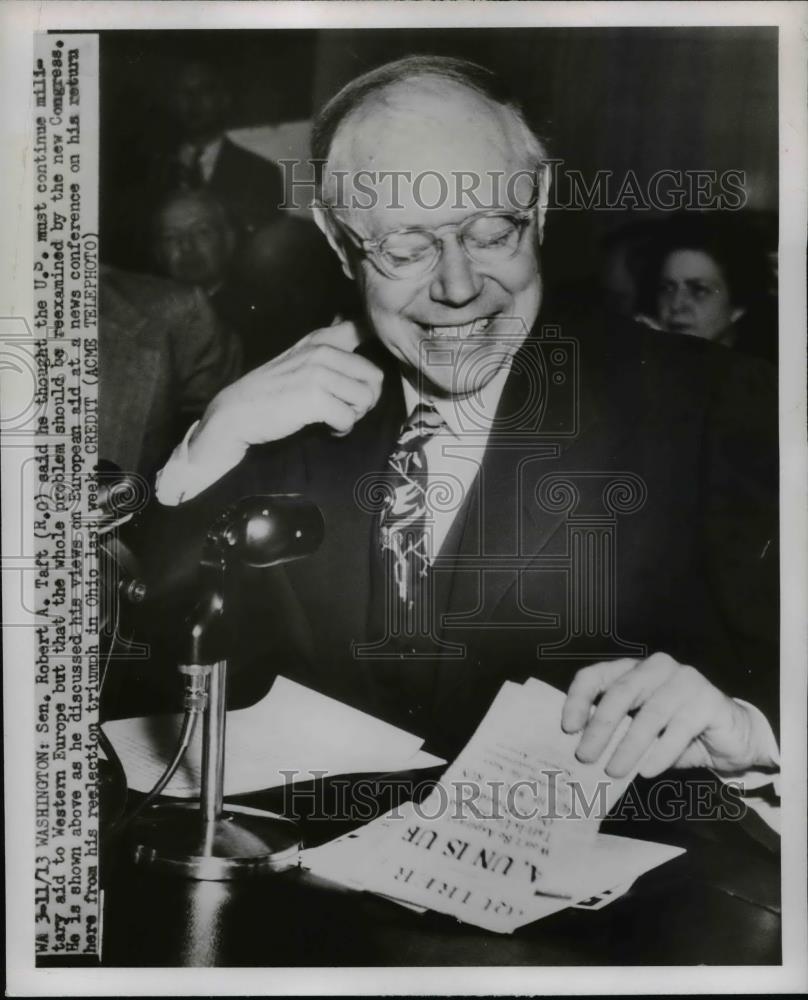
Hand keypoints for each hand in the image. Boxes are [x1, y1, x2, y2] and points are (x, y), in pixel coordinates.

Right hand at [188, 320, 383, 463]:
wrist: (237, 413)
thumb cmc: (272, 390)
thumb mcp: (300, 357)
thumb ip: (329, 347)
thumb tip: (362, 330)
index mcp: (321, 339)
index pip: (362, 329)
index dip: (376, 350)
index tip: (362, 372)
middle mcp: (322, 351)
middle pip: (375, 377)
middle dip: (365, 399)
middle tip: (345, 408)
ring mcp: (318, 373)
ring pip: (366, 399)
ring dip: (354, 415)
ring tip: (334, 418)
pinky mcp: (315, 399)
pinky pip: (349, 418)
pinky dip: (341, 429)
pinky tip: (327, 429)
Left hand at [561, 652, 770, 777]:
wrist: (733, 737)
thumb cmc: (678, 732)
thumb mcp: (642, 730)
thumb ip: (617, 731)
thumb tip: (582, 752)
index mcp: (633, 670)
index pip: (595, 675)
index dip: (578, 700)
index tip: (568, 728)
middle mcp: (656, 668)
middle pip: (620, 693)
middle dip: (600, 727)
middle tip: (585, 756)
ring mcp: (684, 680)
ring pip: (649, 714)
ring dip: (628, 746)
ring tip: (614, 770)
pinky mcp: (708, 700)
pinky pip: (679, 728)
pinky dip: (660, 752)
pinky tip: (648, 770)